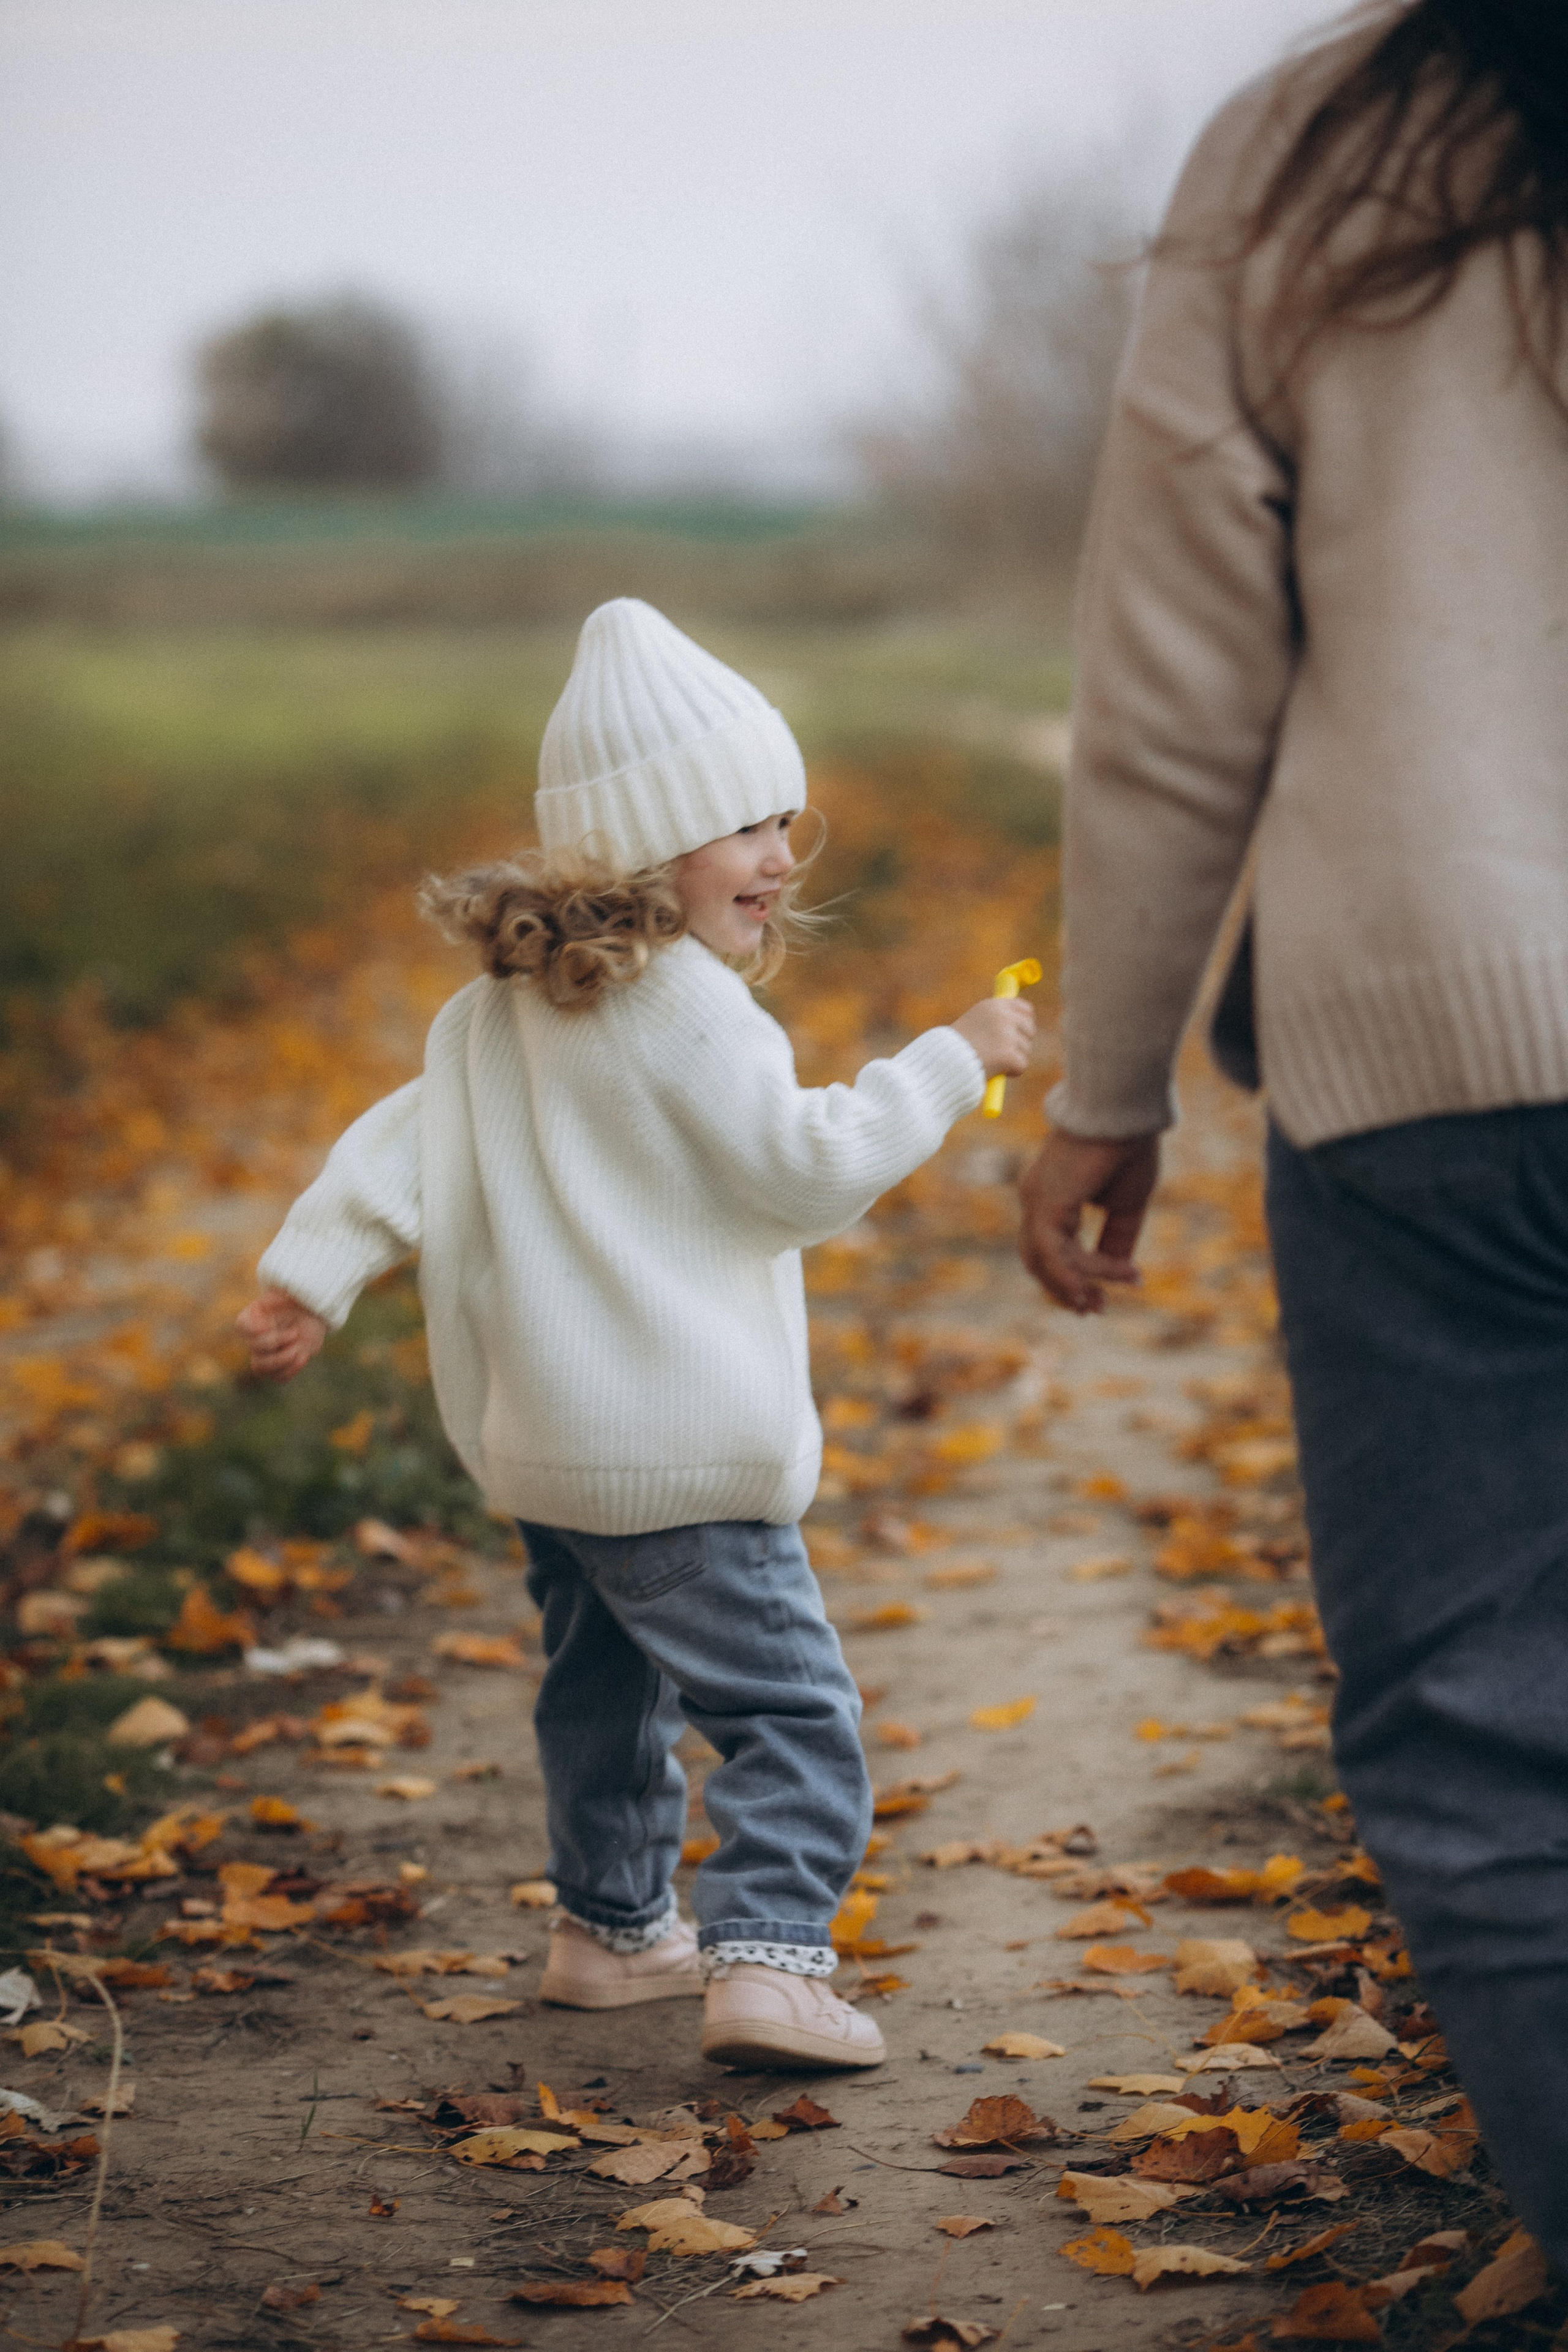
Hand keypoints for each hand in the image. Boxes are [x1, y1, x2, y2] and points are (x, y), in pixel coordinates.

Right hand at [237, 1287, 327, 1380]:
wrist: (314, 1313)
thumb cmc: (297, 1300)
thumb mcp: (288, 1292)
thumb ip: (277, 1296)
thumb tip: (269, 1308)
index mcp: (253, 1318)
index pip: (242, 1326)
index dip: (257, 1328)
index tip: (272, 1322)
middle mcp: (255, 1338)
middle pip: (254, 1348)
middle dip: (277, 1341)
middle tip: (296, 1332)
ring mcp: (267, 1355)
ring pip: (260, 1369)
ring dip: (282, 1360)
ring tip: (299, 1349)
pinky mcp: (282, 1366)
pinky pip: (279, 1378)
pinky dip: (292, 1370)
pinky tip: (305, 1355)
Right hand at [952, 996, 1035, 1078]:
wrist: (943, 1063)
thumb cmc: (954, 1046)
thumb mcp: (974, 1022)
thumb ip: (995, 1018)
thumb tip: (1021, 1015)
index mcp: (993, 1005)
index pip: (1025, 1009)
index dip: (1024, 1023)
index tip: (1019, 1033)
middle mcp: (1002, 1016)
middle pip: (1029, 1029)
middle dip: (1021, 1042)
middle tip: (1003, 1052)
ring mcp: (1006, 1035)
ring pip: (1026, 1050)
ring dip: (1013, 1059)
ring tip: (991, 1061)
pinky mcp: (1009, 1055)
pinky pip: (1022, 1065)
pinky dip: (1012, 1072)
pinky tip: (994, 1071)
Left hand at [1017, 1129, 1160, 1313]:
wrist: (1125, 1113)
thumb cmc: (1127, 1148)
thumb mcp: (1126, 1204)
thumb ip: (1118, 1237)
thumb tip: (1122, 1270)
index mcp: (1049, 1198)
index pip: (1049, 1249)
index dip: (1071, 1278)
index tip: (1101, 1299)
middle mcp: (1035, 1200)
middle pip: (1038, 1262)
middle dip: (1065, 1290)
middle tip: (1096, 1309)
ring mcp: (1036, 1202)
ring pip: (1045, 1262)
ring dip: (1075, 1285)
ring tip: (1102, 1300)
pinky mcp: (1046, 1203)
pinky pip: (1055, 1253)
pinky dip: (1077, 1274)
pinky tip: (1097, 1286)